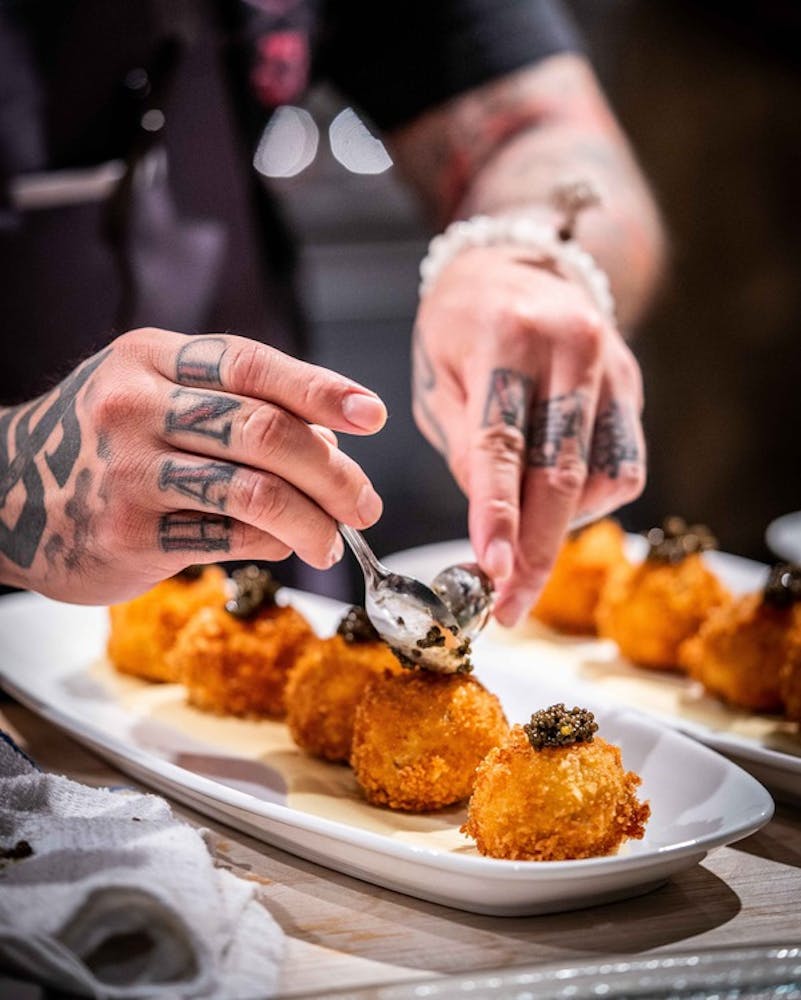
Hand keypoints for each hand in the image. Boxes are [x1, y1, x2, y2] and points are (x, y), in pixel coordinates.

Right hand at [0, 328, 386, 603]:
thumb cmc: (100, 440)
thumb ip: (234, 407)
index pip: (254, 366)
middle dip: (332, 472)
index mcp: (152, 359)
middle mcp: (137, 406)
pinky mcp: (127, 533)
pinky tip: (286, 546)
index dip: (321, 390)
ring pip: (253, 493)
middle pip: (263, 432)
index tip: (371, 414)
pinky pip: (226, 539)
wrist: (6, 492)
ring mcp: (128, 472)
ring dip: (313, 521)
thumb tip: (328, 442)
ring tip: (335, 539)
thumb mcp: (153, 395)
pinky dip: (272, 544)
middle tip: (365, 501)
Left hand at [412, 246, 644, 625]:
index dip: (496, 515)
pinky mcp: (632, 386)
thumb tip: (494, 525)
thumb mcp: (438, 376)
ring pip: (603, 476)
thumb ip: (464, 446)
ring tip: (524, 527)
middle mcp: (572, 350)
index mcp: (508, 339)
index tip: (491, 572)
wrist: (518, 263)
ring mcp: (612, 368)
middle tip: (511, 606)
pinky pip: (624, 463)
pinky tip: (556, 495)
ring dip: (563, 523)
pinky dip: (591, 497)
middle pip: (563, 472)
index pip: (502, 443)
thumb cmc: (462, 325)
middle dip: (538, 550)